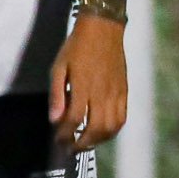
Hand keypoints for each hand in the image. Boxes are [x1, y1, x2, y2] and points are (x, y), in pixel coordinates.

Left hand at [49, 15, 128, 151]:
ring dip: (97, 141)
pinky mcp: (124, 92)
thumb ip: (57, 94)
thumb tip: (54, 119)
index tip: (59, 140)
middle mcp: (101, 93)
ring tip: (85, 143)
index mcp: (82, 86)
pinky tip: (102, 133)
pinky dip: (112, 131)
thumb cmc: (76, 47)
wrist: (103, 29)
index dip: (65, 134)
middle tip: (71, 148)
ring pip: (110, 127)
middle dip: (82, 144)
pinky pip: (122, 118)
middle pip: (95, 129)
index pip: (74, 119)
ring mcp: (115, 93)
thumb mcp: (59, 66)